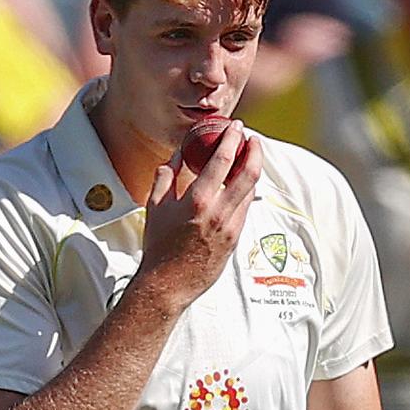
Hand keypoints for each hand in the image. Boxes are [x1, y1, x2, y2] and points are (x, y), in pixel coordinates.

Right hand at [138, 121, 261, 307]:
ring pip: (251, 190)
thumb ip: (167, 175)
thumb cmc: (158, 245)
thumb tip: (178, 154)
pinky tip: (241, 183)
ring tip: (248, 157)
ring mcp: (231, 226)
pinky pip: (245, 207)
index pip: (223, 160)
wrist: (169, 283)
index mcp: (198, 200)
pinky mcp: (236, 238)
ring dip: (253, 169)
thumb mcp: (155, 206)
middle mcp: (219, 212)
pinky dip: (245, 190)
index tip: (236, 127)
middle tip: (252, 139)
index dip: (232, 139)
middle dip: (255, 150)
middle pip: (249, 172)